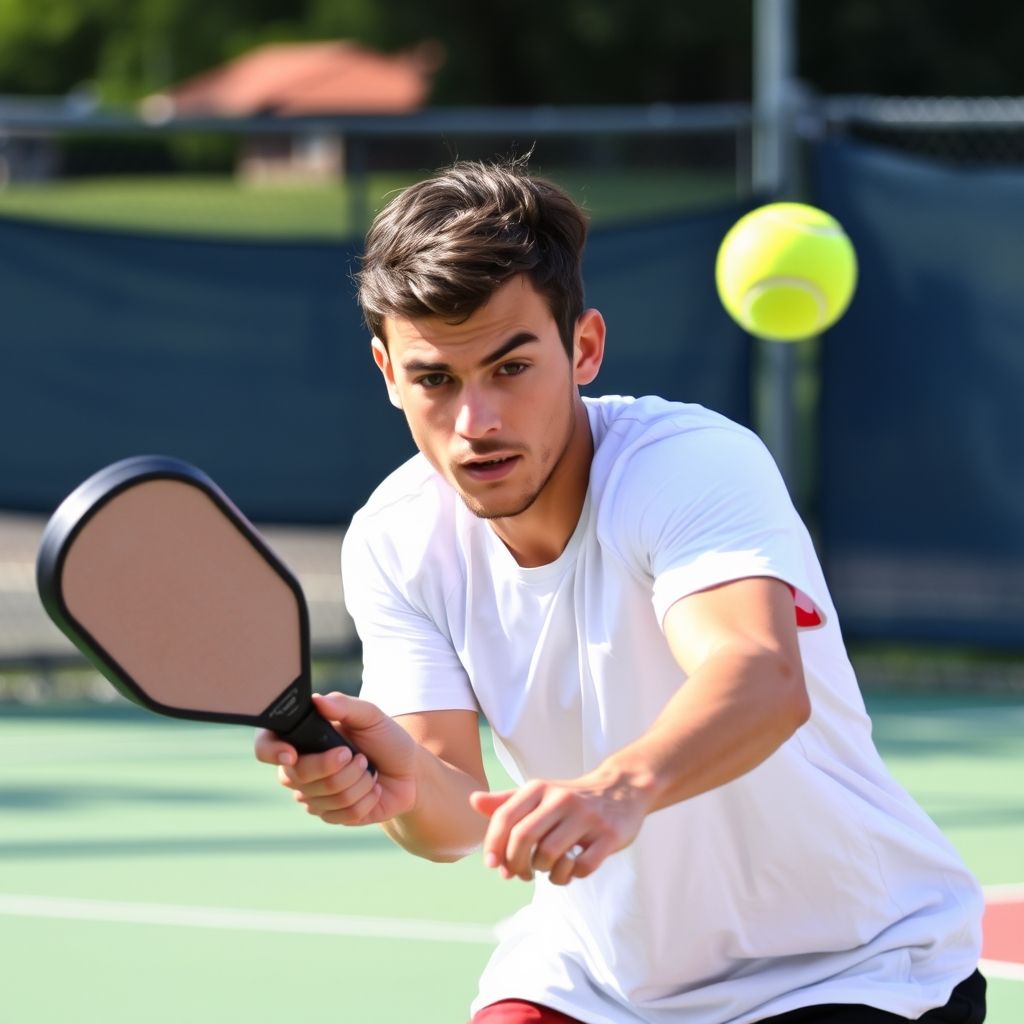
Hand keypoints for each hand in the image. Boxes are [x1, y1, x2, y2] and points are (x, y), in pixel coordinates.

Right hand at [254, 692, 417, 825]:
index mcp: (302, 737)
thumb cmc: (385, 738)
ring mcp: (311, 794)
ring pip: (323, 797)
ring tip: (369, 770)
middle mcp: (299, 767)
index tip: (292, 754)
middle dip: (337, 767)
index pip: (266, 746)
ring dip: (358, 782)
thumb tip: (317, 701)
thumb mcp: (370, 715)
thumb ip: (344, 705)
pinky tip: (372, 790)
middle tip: (359, 756)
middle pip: (298, 775)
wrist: (408, 771)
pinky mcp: (329, 815)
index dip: (271, 752)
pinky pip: (341, 814)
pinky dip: (365, 799)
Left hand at [469, 769, 651, 885]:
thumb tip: (473, 801)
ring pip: (550, 856)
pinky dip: (569, 877)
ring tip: (547, 869)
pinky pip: (581, 868)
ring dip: (543, 872)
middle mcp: (561, 799)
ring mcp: (587, 817)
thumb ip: (506, 802)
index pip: (505, 817)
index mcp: (540, 788)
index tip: (493, 865)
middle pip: (523, 838)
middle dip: (516, 864)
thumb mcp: (539, 794)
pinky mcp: (609, 836)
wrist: (621, 790)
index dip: (493, 845)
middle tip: (521, 874)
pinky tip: (569, 871)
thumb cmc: (570, 799)